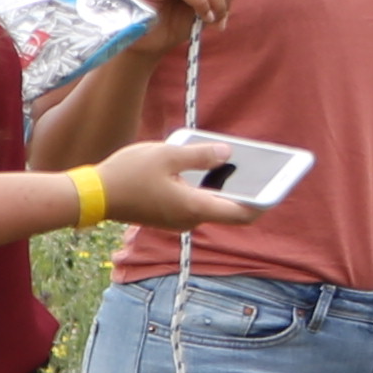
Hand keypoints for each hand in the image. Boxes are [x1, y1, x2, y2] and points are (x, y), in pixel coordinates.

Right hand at [97, 136, 264, 231]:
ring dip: (222, 184)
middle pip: (229, 206)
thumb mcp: (167, 155)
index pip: (243, 213)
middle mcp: (189, 219)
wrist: (90, 196)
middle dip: (246, 186)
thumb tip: (227, 153)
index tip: (282, 186)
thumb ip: (200, 154)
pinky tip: (201, 163)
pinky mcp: (166, 214)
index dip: (266, 200)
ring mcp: (177, 219)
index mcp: (195, 208)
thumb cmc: (126, 174)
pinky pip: (194, 200)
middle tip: (262, 164)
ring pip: (210, 202)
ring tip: (232, 157)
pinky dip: (204, 185)